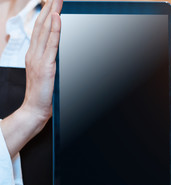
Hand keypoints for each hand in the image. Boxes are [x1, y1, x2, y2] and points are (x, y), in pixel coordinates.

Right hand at [0, 0, 62, 157]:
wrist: (34, 109)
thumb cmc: (41, 93)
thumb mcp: (45, 73)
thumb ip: (49, 61)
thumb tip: (57, 52)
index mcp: (33, 54)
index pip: (40, 29)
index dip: (46, 14)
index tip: (52, 2)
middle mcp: (34, 53)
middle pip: (41, 25)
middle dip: (49, 8)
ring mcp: (38, 58)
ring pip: (45, 31)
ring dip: (52, 13)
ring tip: (57, 0)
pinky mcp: (45, 65)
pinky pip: (51, 44)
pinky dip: (54, 29)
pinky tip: (57, 18)